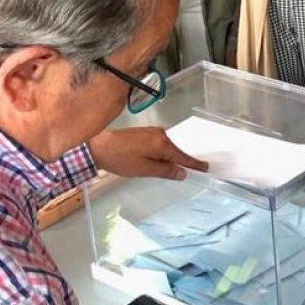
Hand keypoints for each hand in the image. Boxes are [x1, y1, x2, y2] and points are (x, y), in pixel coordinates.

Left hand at [88, 127, 207, 179]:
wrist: (98, 146)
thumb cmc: (121, 159)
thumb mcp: (144, 169)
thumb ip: (165, 171)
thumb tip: (182, 173)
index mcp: (163, 144)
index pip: (183, 156)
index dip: (194, 164)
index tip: (206, 168)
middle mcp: (161, 134)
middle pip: (176, 150)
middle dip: (181, 161)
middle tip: (188, 171)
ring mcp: (153, 131)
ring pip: (167, 147)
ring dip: (169, 157)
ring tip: (168, 168)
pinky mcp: (145, 132)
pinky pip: (160, 143)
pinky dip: (161, 152)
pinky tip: (156, 159)